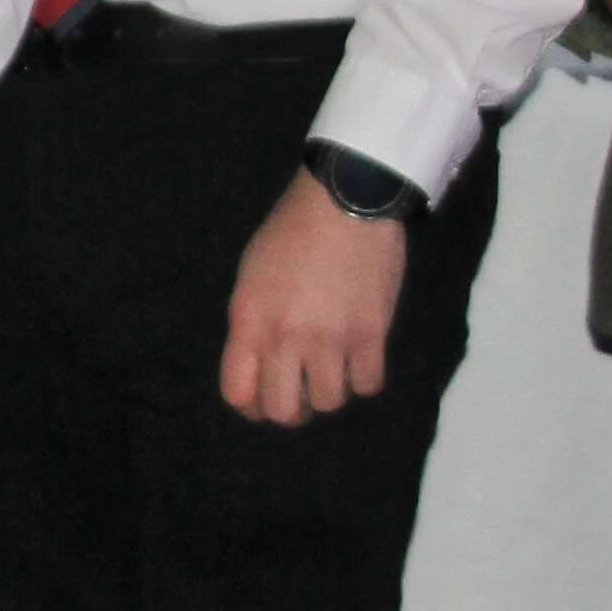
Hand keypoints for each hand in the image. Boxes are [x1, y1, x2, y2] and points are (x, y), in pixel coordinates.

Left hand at [221, 170, 408, 424]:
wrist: (345, 199)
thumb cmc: (290, 232)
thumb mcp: (250, 277)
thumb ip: (251, 325)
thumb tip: (261, 367)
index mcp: (249, 321)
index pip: (238, 395)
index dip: (252, 405)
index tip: (265, 396)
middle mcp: (286, 337)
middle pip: (283, 411)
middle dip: (292, 407)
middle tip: (303, 389)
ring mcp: (331, 338)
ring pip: (330, 403)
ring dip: (331, 390)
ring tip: (334, 366)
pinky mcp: (372, 333)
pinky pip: (368, 385)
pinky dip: (364, 377)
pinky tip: (360, 356)